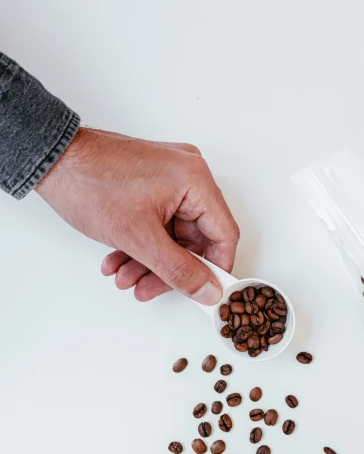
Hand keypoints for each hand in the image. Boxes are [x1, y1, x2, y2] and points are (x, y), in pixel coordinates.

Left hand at [36, 127, 239, 302]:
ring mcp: (169, 178)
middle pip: (195, 238)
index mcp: (195, 179)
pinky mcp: (151, 183)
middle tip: (148, 289)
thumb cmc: (89, 182)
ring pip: (173, 235)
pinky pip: (158, 222)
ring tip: (125, 277)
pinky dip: (141, 244)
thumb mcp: (138, 238)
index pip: (223, 235)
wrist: (50, 159)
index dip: (215, 270)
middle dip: (169, 269)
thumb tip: (208, 290)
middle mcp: (188, 174)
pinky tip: (119, 259)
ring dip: (150, 261)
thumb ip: (178, 270)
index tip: (204, 294)